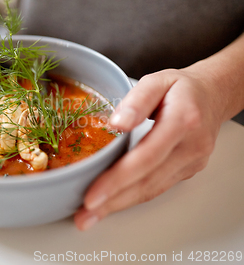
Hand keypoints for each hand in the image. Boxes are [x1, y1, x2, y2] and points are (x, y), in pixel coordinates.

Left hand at [74, 68, 223, 229]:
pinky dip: (132, 198)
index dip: (118, 179)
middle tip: (83, 216)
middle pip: (147, 181)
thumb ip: (136, 100)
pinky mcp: (186, 171)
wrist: (213, 95)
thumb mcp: (156, 81)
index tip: (93, 195)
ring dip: (118, 205)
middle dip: (112, 201)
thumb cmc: (181, 88)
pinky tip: (111, 203)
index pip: (146, 156)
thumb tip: (116, 124)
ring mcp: (190, 162)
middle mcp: (190, 147)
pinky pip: (157, 187)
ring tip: (90, 216)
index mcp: (182, 121)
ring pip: (152, 190)